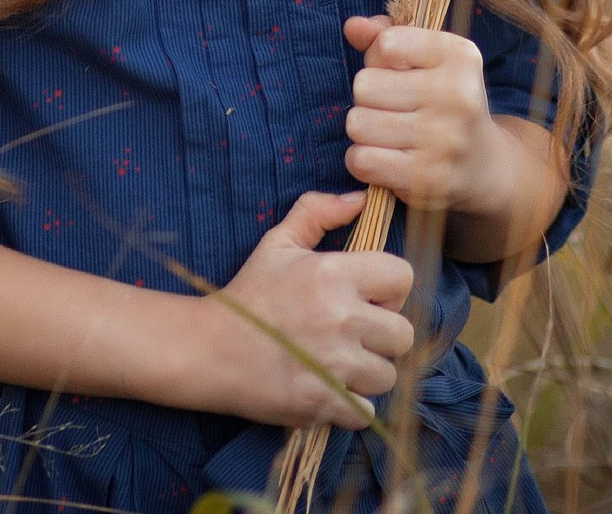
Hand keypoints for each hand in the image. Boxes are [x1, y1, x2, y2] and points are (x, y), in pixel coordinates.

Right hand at [194, 189, 414, 427]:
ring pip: (386, 375)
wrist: (207, 349)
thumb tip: (361, 199)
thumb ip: (317, 213)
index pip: (403, 277)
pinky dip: (350, 406)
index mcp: (333, 274)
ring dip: (367, 374)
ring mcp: (334, 365)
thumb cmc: (248, 295)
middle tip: (352, 335)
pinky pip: (365, 412)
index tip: (365, 298)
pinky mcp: (324, 403)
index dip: (388, 288)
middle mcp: (341, 318)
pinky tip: (327, 390)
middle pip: (403, 334)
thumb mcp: (277, 244)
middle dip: (382, 336)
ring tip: (337, 365)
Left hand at [340, 15, 510, 217]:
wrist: (485, 166)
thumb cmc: (444, 102)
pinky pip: (362, 160)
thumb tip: (353, 27)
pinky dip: (363, 160)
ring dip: (364, 132)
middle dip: (369, 99)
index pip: (387, 44)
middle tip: (394, 110)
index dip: (379, 60)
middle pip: (364, 85)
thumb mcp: (425, 59)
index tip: (401, 75)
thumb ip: (384, 36)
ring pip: (358, 124)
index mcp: (459, 55)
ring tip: (391, 134)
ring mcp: (446, 139)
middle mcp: (458, 95)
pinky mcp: (429, 178)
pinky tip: (385, 159)